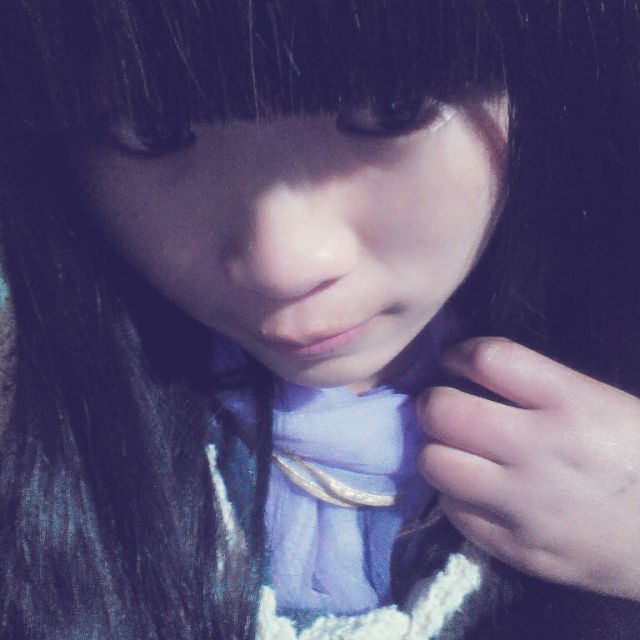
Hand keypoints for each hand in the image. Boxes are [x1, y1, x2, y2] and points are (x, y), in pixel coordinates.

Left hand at [417, 337, 639, 600]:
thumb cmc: (639, 457)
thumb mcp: (603, 403)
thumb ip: (539, 385)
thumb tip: (470, 367)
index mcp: (571, 403)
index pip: (489, 359)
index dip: (459, 354)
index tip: (453, 361)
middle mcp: (541, 450)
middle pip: (443, 412)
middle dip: (432, 403)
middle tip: (442, 407)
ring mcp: (525, 504)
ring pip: (434, 463)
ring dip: (437, 450)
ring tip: (455, 450)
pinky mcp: (516, 548)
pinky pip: (453, 511)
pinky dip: (455, 495)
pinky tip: (474, 490)